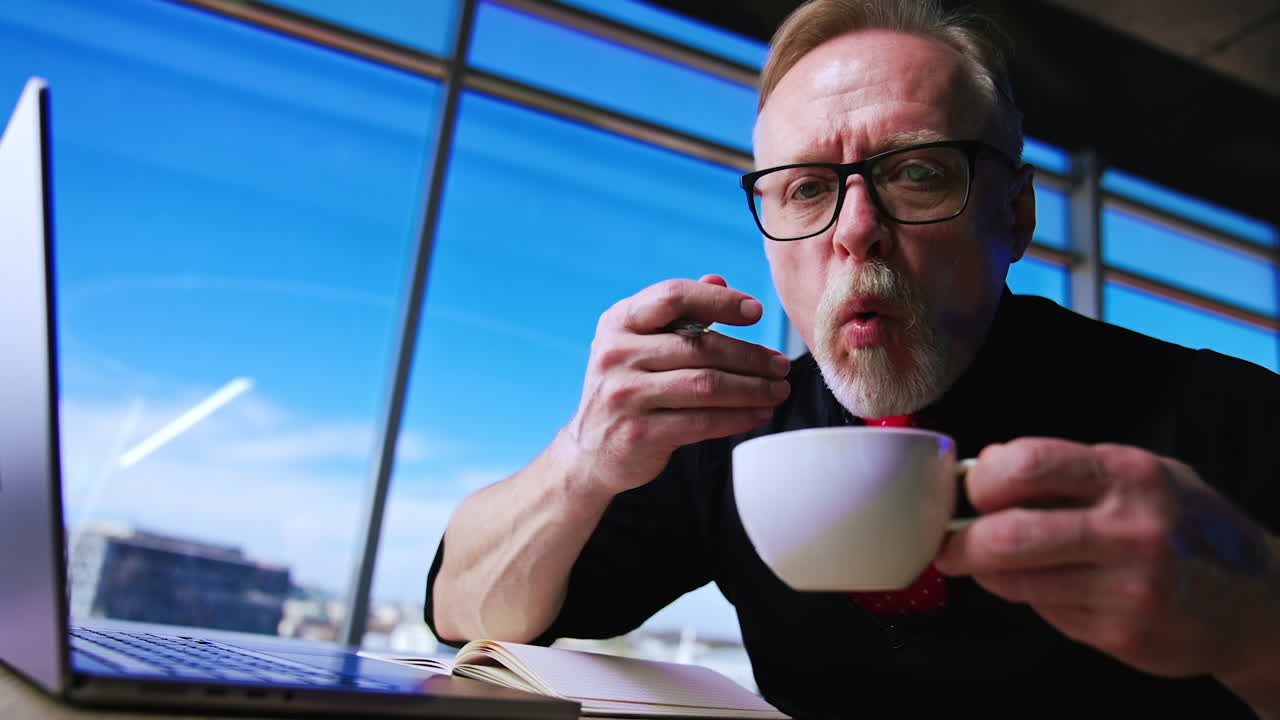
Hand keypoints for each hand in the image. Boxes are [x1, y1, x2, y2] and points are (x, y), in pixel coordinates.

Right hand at [557, 274, 789, 495]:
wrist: (590, 451)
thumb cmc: (627, 388)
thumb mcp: (639, 344)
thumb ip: (676, 313)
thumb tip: (718, 280)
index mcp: (618, 322)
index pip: (673, 296)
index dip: (719, 301)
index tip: (756, 312)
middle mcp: (616, 354)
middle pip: (700, 346)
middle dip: (750, 355)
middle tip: (781, 364)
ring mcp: (626, 394)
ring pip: (707, 385)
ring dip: (753, 388)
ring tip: (779, 389)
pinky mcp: (640, 433)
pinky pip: (703, 422)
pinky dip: (739, 417)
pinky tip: (759, 413)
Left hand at [935, 438, 1279, 691]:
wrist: (1260, 601)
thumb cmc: (1185, 525)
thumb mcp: (1142, 475)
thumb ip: (1069, 469)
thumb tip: (987, 466)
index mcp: (1127, 475)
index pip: (1026, 465)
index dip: (982, 480)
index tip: (971, 490)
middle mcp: (1129, 530)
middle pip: (1009, 535)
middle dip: (960, 542)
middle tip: (946, 543)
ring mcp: (1127, 588)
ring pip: (1017, 582)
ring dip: (987, 573)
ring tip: (987, 563)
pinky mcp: (1122, 635)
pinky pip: (1045, 612)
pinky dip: (1030, 597)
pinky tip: (1049, 585)